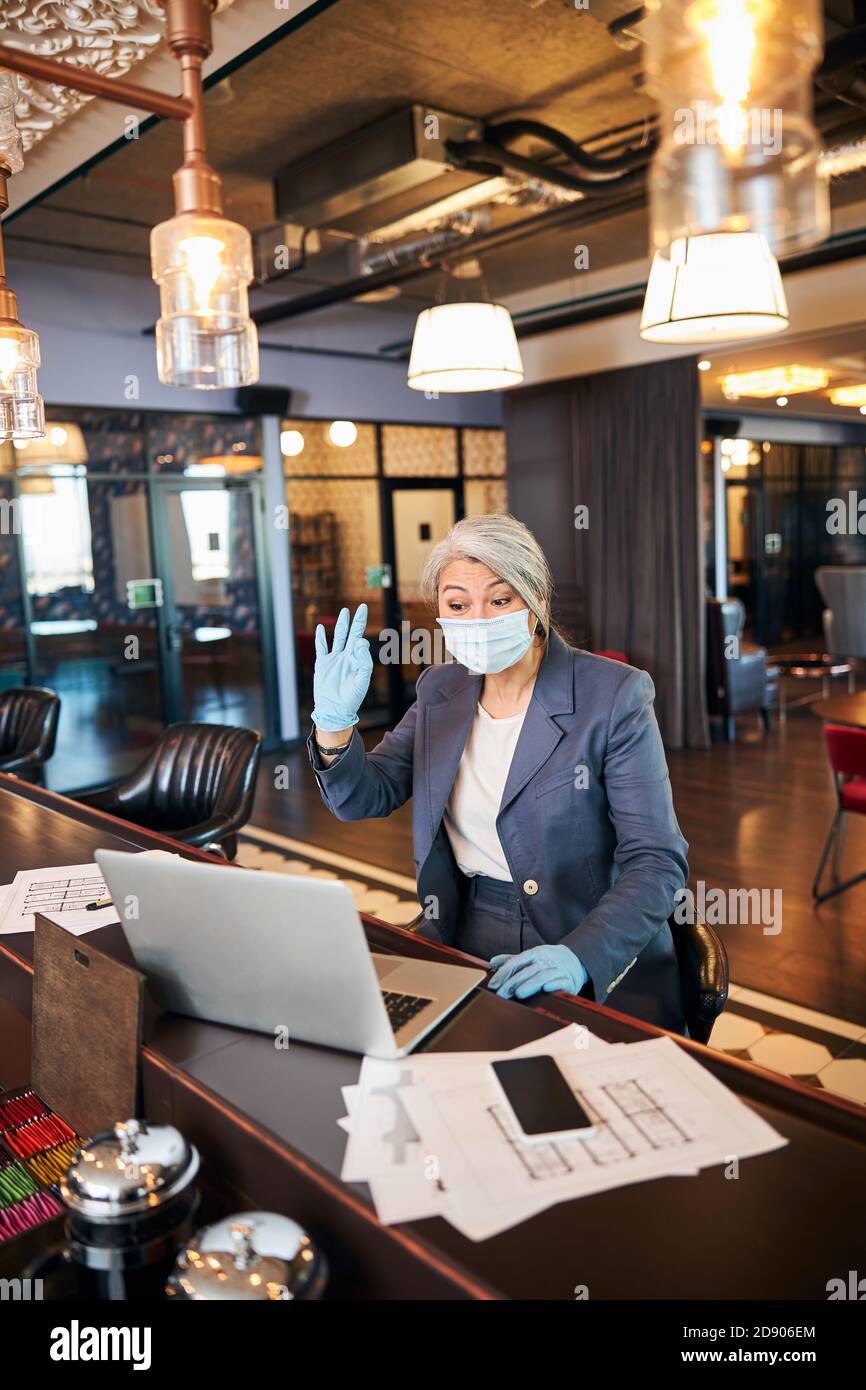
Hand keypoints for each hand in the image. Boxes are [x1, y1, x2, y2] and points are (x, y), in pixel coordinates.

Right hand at [311, 605, 373, 732]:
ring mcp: (334, 659)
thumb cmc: (351, 698)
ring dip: (341, 624)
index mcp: (358, 661)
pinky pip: (321, 648)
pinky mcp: (322, 664)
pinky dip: (319, 638)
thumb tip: (360, 642)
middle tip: (363, 607)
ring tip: (345, 612)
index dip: (361, 641)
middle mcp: (347, 658)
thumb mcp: (362, 680)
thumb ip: (364, 661)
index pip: (361, 643)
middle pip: (352, 634)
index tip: (358, 644)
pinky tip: (319, 627)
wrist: (334, 710)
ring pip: (338, 637)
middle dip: (357, 621)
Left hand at [488, 944, 587, 999]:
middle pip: (527, 971)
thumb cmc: (548, 960)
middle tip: (501, 993)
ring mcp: (557, 970)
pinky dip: (554, 985)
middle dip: (513, 982)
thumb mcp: (531, 957)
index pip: (516, 962)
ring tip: (519, 993)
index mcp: (534, 954)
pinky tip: (546, 989)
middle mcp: (545, 961)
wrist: (576, 959)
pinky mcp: (569, 981)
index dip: (504, 972)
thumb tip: (492, 962)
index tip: (493, 984)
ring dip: (530, 984)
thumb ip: (512, 960)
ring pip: (542, 977)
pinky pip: (561, 982)